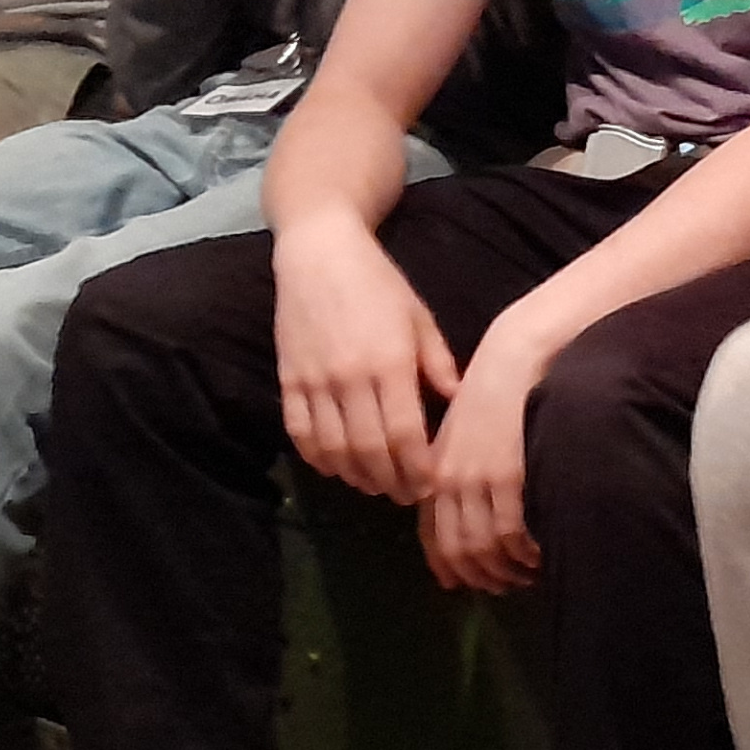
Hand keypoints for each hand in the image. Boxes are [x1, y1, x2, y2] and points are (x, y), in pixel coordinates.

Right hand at [272, 218, 456, 500]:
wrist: (319, 252)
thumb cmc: (379, 283)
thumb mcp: (419, 319)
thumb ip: (438, 364)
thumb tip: (462, 403)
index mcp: (390, 362)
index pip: (404, 434)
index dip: (417, 468)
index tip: (429, 486)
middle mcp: (350, 376)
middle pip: (369, 451)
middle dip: (390, 482)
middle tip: (406, 496)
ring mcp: (315, 380)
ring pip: (333, 449)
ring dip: (355, 476)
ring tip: (375, 485)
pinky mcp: (288, 379)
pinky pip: (299, 432)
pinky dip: (317, 458)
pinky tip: (336, 467)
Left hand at [420, 316, 547, 593]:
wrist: (515, 360)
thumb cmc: (492, 391)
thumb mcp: (460, 431)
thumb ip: (455, 469)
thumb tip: (460, 505)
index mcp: (436, 471)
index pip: (433, 534)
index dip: (448, 566)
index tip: (463, 584)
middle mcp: (450, 482)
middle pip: (459, 549)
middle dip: (481, 576)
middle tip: (505, 586)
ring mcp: (479, 481)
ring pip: (485, 549)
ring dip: (506, 571)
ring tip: (527, 576)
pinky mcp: (508, 476)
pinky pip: (510, 533)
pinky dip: (523, 555)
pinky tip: (539, 557)